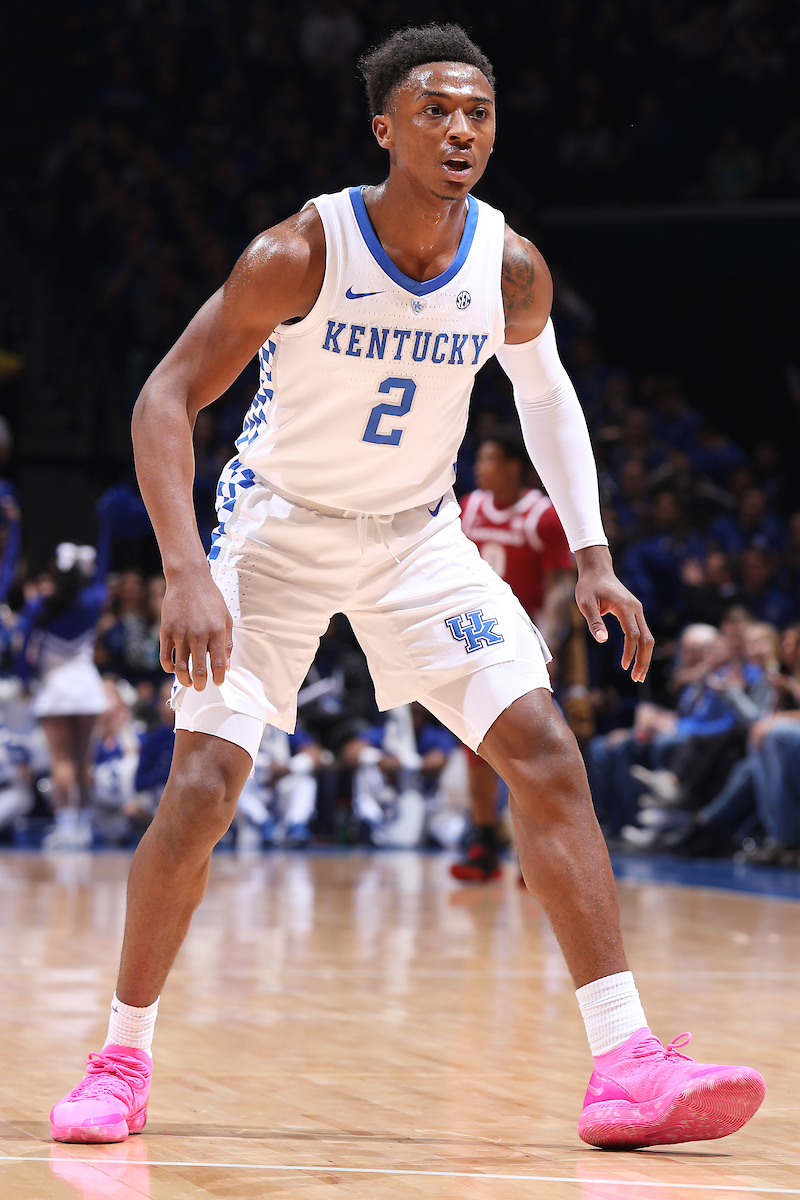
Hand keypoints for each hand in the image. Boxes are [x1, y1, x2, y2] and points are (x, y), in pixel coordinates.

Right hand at [159, 568, 232, 689]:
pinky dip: (168, 668)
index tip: (218, 683)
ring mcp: (180, 633)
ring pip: (181, 667)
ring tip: (188, 682)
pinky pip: (165, 656)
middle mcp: (199, 634)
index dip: (218, 678)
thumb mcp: (226, 617)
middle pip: (199, 669)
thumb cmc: (210, 598)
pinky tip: (173, 669)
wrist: (189, 579)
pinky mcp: (166, 631)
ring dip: (184, 680)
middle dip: (201, 684)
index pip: (218, 664)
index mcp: (216, 632)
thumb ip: (227, 642)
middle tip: (201, 687)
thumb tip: (226, 665)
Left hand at [574, 545, 654, 682]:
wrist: (597, 570)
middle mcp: (636, 608)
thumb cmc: (588, 586)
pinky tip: (636, 659)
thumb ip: (594, 622)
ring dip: (645, 656)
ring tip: (638, 674)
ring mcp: (638, 609)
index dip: (629, 652)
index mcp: (625, 606)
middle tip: (637, 679)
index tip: (623, 667)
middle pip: (646, 638)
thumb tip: (602, 640)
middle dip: (643, 660)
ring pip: (648, 636)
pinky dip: (641, 647)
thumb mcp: (585, 604)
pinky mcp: (635, 611)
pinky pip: (642, 632)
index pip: (632, 634)